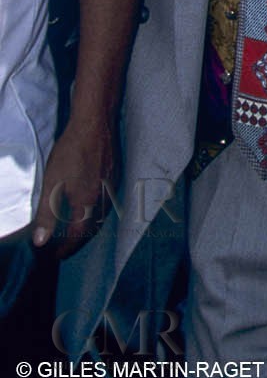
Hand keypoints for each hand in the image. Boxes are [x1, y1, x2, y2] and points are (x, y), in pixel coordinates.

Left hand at [33, 119, 117, 257]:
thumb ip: (46, 214)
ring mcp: (112, 185)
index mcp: (88, 202)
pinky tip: (89, 205)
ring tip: (76, 231)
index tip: (57, 255)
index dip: (67, 247)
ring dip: (89, 227)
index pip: (78, 235)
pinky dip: (97, 212)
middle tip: (66, 247)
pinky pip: (107, 202)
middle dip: (79, 241)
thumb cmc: (71, 151)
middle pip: (93, 228)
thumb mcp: (52, 183)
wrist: (94, 122)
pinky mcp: (115, 174)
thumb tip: (41, 241)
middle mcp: (103, 197)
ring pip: (102, 215)